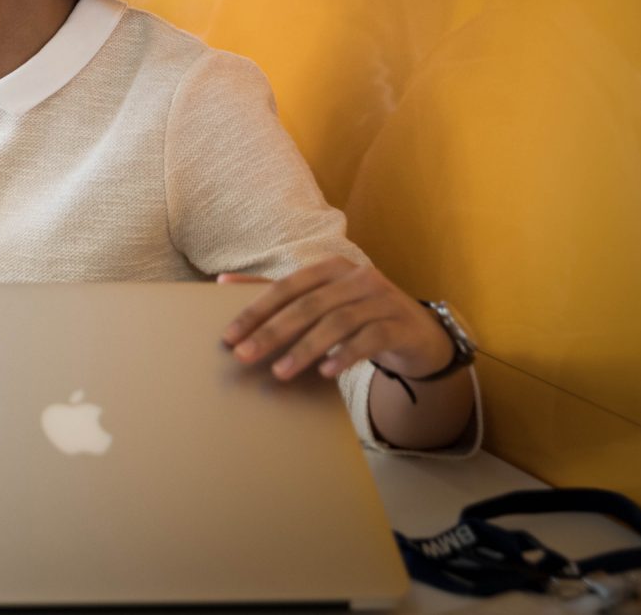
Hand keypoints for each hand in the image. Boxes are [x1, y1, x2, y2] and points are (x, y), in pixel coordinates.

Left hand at [218, 259, 454, 382]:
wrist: (417, 333)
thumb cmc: (358, 315)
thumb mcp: (321, 301)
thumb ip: (277, 292)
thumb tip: (222, 281)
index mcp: (331, 267)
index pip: (286, 286)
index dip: (256, 310)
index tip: (230, 336)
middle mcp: (357, 277)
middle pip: (308, 305)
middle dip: (273, 332)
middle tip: (245, 356)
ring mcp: (383, 299)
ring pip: (337, 322)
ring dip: (305, 349)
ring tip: (280, 372)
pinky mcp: (402, 324)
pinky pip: (370, 339)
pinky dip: (345, 355)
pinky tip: (326, 372)